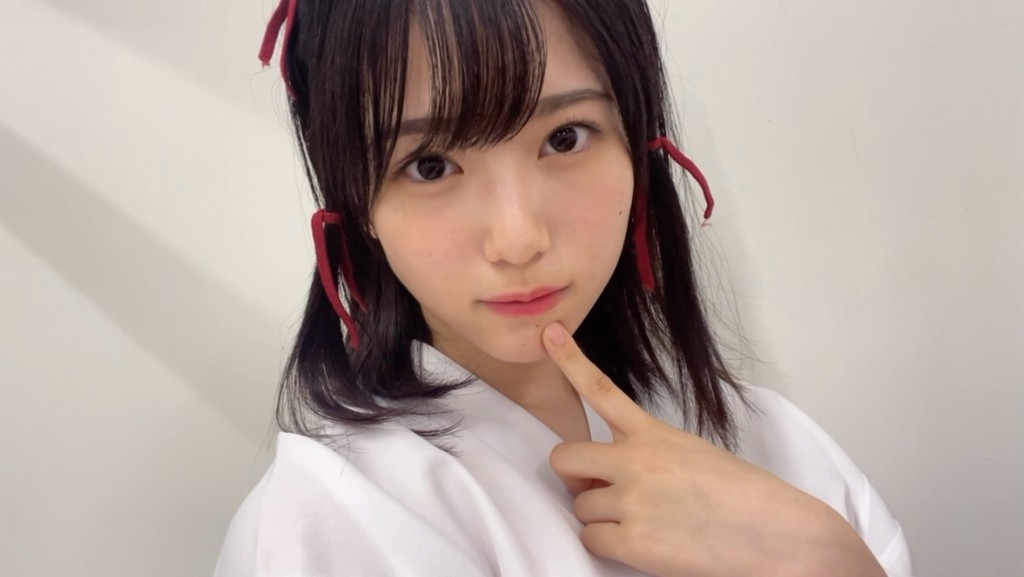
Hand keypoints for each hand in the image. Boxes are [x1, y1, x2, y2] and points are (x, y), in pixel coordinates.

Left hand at [541, 322, 886, 576]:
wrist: (779, 535)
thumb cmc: (743, 496)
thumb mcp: (694, 454)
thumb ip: (647, 455)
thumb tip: (607, 474)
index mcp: (654, 434)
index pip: (601, 390)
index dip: (571, 360)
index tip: (550, 334)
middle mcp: (636, 461)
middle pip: (564, 457)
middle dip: (574, 473)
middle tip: (596, 486)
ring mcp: (633, 500)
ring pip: (580, 505)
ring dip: (601, 516)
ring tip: (644, 521)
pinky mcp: (634, 541)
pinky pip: (592, 540)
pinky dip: (609, 545)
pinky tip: (642, 543)